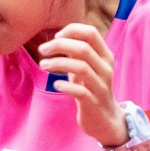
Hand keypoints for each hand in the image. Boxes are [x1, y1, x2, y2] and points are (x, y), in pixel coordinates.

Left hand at [38, 23, 127, 146]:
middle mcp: (105, 68)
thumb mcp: (87, 67)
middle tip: (42, 49)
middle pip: (83, 48)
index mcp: (105, 56)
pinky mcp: (93, 103)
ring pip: (81, 67)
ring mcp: (100, 86)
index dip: (71, 30)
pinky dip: (66, 85)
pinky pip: (80, 91)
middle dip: (59, 45)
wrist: (106, 120)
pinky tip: (56, 84)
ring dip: (58, 63)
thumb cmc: (92, 89)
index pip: (91, 33)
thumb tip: (60, 36)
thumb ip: (77, 52)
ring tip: (43, 65)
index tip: (55, 37)